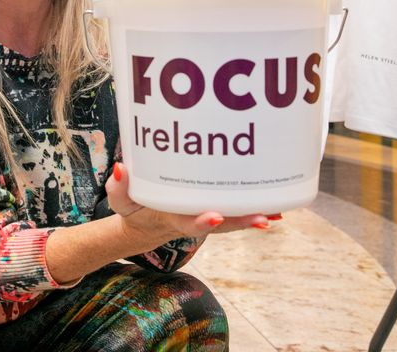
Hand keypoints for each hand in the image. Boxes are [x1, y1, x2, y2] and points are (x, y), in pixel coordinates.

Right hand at [105, 162, 279, 249]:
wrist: (145, 228)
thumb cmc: (135, 210)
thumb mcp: (121, 202)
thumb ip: (118, 188)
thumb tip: (121, 168)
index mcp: (170, 219)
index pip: (186, 222)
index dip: (201, 220)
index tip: (215, 215)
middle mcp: (192, 220)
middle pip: (221, 225)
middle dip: (242, 221)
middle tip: (264, 218)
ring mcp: (205, 217)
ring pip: (233, 220)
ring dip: (255, 216)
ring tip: (278, 212)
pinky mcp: (214, 210)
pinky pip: (236, 212)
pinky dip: (254, 209)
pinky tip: (276, 203)